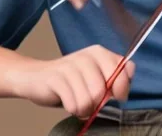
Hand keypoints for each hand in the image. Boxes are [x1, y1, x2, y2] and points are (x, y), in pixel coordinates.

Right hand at [10, 45, 134, 119]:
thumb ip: (112, 81)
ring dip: (84, 108)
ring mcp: (72, 65)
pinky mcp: (57, 77)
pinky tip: (68, 102)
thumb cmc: (71, 82)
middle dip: (98, 103)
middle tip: (90, 103)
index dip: (123, 87)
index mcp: (101, 53)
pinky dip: (73, 109)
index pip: (126, 69)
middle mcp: (89, 55)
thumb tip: (122, 93)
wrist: (36, 78)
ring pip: (90, 99)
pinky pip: (75, 103)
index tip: (114, 96)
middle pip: (105, 89)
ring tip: (77, 102)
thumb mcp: (95, 78)